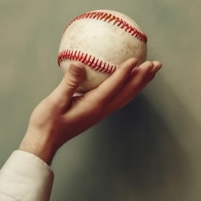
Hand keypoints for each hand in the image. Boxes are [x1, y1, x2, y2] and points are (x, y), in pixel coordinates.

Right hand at [19, 58, 161, 163]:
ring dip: (141, 83)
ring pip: (127, 96)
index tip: (136, 59)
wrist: (44, 142)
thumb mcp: (54, 101)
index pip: (114, 86)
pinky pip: (119, 97)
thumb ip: (68, 83)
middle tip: (156, 64)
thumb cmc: (47, 123)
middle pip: (129, 92)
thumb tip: (78, 63)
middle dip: (143, 77)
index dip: (125, 72)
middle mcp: (102, 109)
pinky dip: (130, 87)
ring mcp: (101, 112)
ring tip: (152, 70)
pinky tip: (130, 79)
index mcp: (93, 105)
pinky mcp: (98, 112)